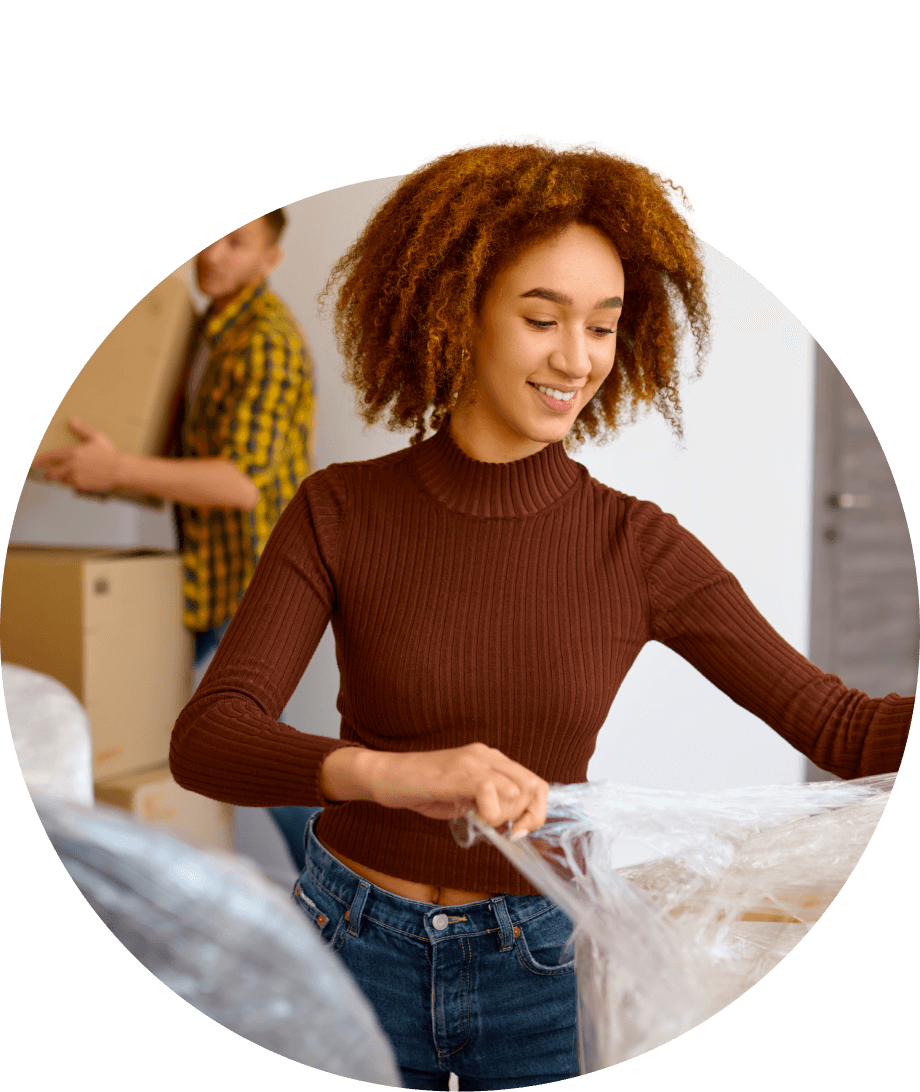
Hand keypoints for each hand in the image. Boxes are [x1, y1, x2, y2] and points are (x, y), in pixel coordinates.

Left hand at [31, 418, 122, 494]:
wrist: (120, 470)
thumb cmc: (109, 454)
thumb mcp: (96, 437)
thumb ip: (81, 429)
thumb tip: (72, 421)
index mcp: (72, 453)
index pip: (49, 457)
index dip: (39, 460)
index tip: (33, 463)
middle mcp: (70, 466)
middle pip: (51, 473)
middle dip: (49, 473)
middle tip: (51, 473)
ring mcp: (75, 478)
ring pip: (63, 480)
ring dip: (65, 478)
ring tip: (75, 474)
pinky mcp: (82, 486)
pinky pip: (73, 487)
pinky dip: (76, 484)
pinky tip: (85, 478)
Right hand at [371, 743, 548, 838]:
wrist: (387, 776)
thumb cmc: (423, 789)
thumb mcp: (464, 798)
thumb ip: (489, 804)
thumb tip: (512, 825)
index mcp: (491, 760)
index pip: (534, 783)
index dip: (535, 811)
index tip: (519, 831)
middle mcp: (487, 755)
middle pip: (534, 786)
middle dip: (526, 816)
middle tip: (506, 831)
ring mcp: (474, 761)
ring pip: (516, 791)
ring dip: (503, 815)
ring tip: (481, 820)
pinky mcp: (459, 771)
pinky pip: (489, 791)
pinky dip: (488, 812)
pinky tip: (473, 817)